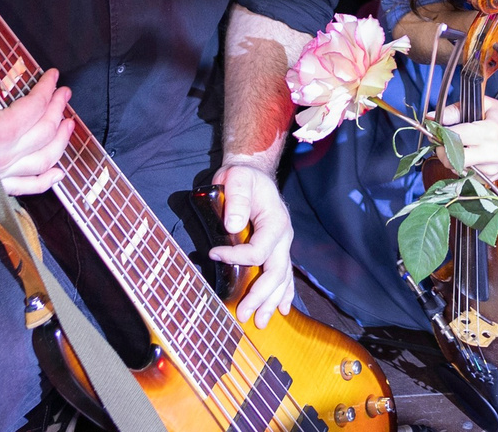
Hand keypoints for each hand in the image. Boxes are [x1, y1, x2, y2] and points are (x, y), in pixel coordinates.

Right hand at [0, 68, 76, 196]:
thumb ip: (0, 91)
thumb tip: (23, 84)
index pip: (34, 108)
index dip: (47, 89)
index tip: (54, 77)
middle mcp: (1, 156)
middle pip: (44, 132)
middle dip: (58, 109)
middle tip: (63, 94)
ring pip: (43, 159)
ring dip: (60, 140)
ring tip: (68, 123)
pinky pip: (27, 188)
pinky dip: (46, 181)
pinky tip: (59, 172)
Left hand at [206, 162, 297, 324]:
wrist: (253, 175)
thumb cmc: (243, 177)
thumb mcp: (237, 178)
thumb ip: (237, 198)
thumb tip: (233, 226)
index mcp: (276, 221)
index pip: (259, 250)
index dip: (236, 257)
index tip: (212, 254)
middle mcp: (284, 237)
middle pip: (276, 272)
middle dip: (260, 296)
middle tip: (242, 314)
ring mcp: (282, 245)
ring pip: (282, 279)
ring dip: (271, 302)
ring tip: (260, 321)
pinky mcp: (277, 250)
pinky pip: (285, 276)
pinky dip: (284, 294)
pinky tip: (282, 309)